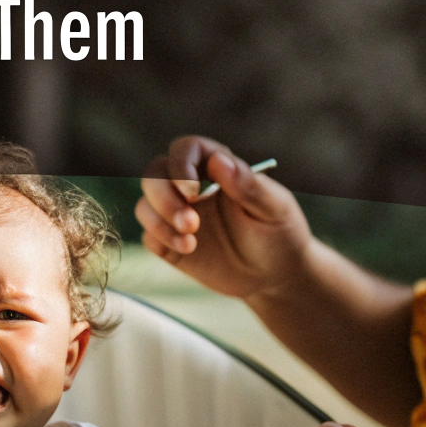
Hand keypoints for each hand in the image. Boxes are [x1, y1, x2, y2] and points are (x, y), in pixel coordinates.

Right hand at [135, 136, 311, 301]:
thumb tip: (219, 160)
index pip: (186, 149)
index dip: (181, 165)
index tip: (192, 191)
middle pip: (154, 173)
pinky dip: (160, 239)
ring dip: (160, 220)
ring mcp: (176, 214)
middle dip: (164, 197)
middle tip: (190, 223)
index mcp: (217, 169)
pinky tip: (188, 250)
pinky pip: (148, 233)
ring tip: (190, 242)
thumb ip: (249, 185)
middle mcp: (191, 187)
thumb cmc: (280, 235)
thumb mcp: (275, 209)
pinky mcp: (168, 241)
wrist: (276, 277)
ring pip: (146, 203)